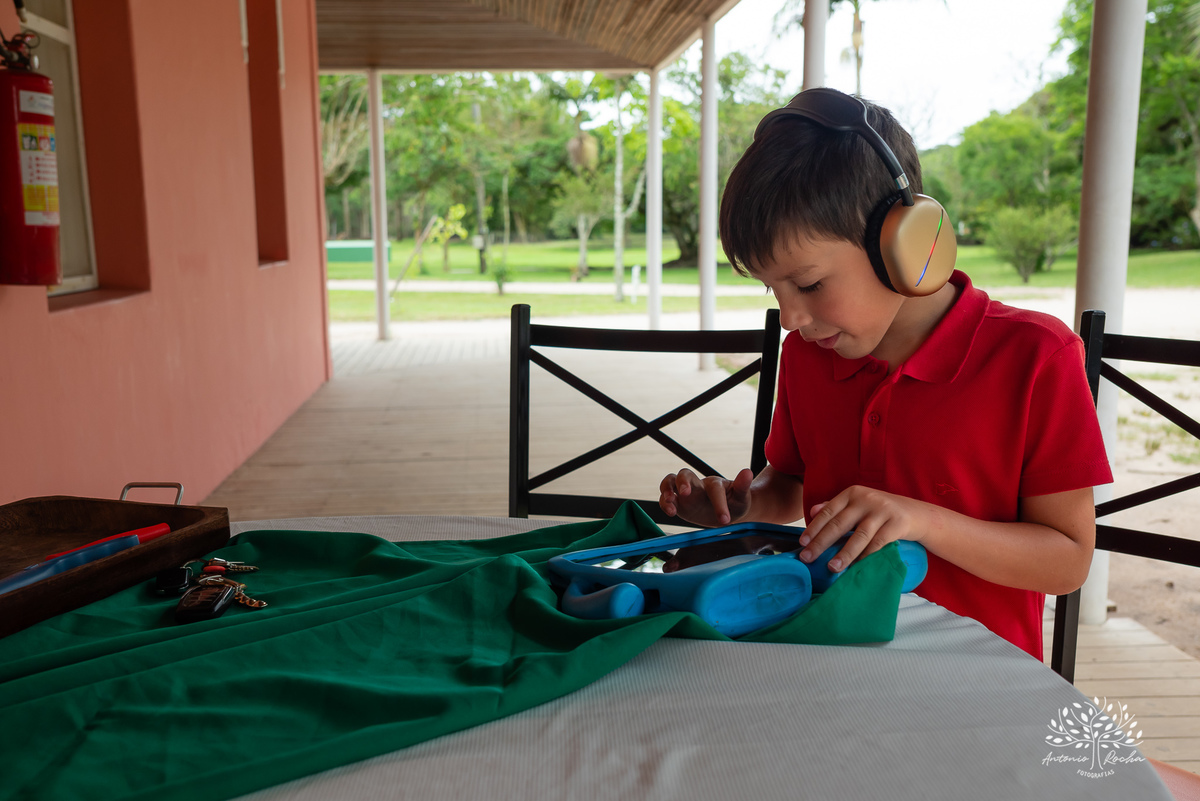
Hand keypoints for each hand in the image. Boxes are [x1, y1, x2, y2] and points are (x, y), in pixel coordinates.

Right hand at [658, 467, 753, 526]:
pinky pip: (665, 498)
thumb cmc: (735, 503)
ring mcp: (687, 492)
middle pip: (685, 473)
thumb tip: (747, 472)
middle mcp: (698, 484)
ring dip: (668, 489)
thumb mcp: (742, 498)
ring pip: (670, 481)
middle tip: (686, 494)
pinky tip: (670, 512)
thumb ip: (743, 486)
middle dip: (683, 482)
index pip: (714, 489)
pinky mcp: (679, 502)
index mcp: (715, 484)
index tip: (725, 520)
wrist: (726, 512)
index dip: (719, 503)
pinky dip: (664, 502)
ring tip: (671, 502)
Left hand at [798, 485, 925, 572]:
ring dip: (844, 554)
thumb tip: (812, 511)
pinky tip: (856, 567)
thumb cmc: (880, 511)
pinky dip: (866, 556)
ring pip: (858, 536)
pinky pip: (878, 543)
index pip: (828, 512)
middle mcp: (866, 499)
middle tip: (807, 559)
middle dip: (821, 543)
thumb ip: (836, 508)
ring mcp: (882, 510)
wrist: (916, 513)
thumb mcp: (858, 504)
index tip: (802, 544)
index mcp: (852, 493)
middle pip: (839, 524)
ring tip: (831, 567)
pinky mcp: (897, 523)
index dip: (814, 528)